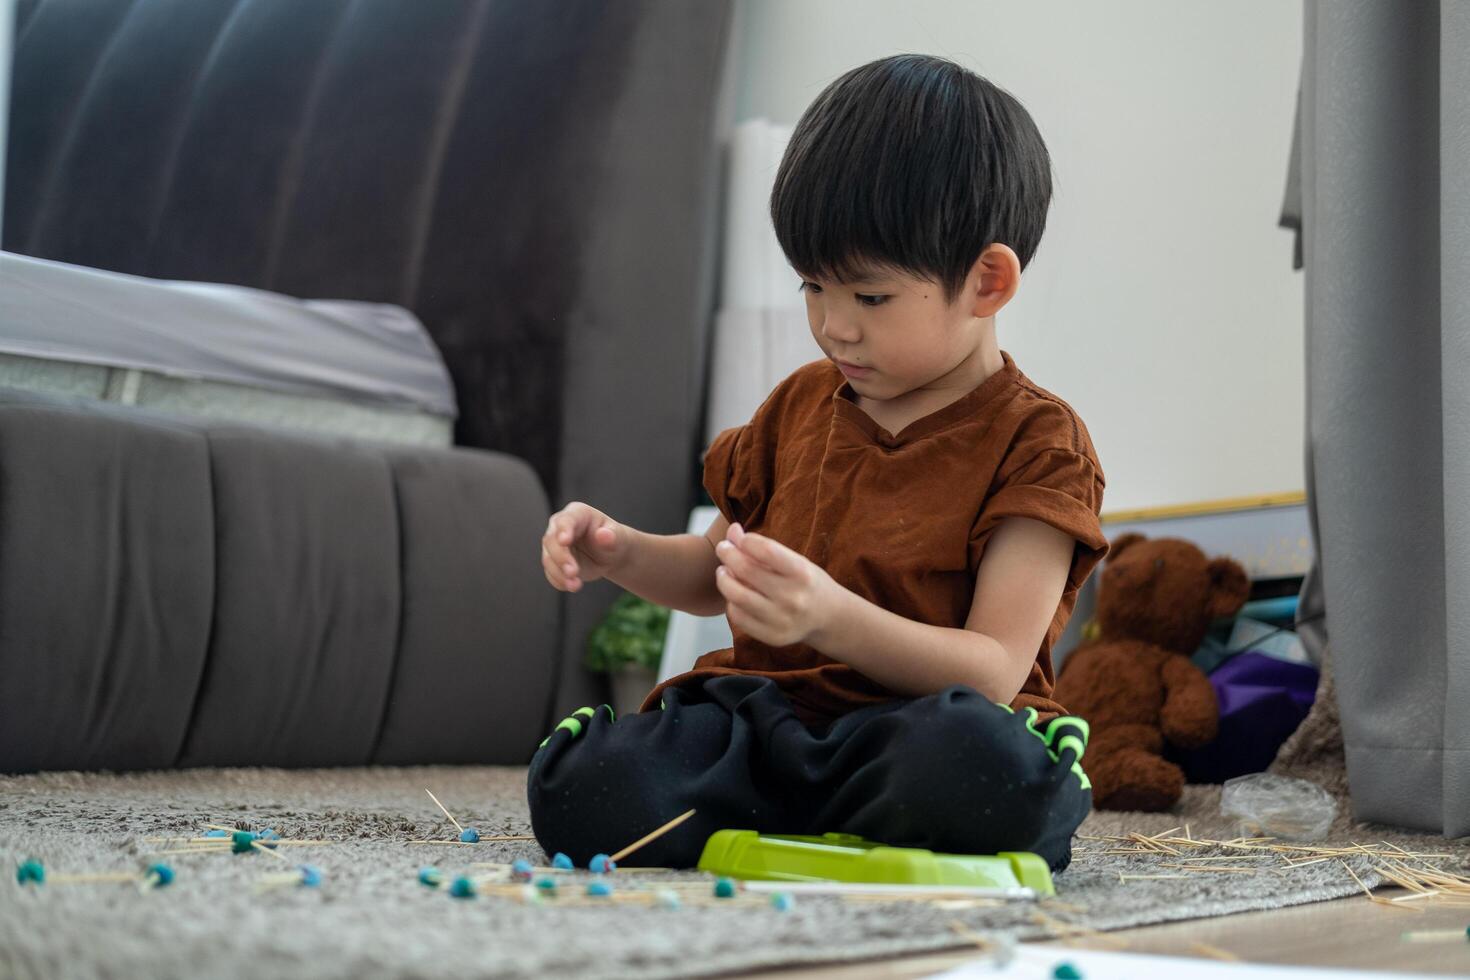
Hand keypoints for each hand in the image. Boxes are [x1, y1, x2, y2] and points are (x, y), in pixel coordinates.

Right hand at [541, 501, 629, 591]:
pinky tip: (572, 586)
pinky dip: (559, 581)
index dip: (564, 530)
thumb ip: (612, 536)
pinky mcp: (554, 562)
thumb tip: (604, 535)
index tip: (564, 541)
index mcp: (577, 513)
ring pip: (548, 559)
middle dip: (560, 558)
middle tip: (573, 572)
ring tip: (575, 585)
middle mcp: (560, 528)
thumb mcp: (618, 537)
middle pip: (551, 541)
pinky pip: (551, 573)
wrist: (610, 555)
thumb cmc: (614, 539)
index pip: (565, 520)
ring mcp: (555, 545)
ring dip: (559, 573)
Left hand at [713, 522, 843, 646]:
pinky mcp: (772, 636)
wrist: (829, 618)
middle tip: (723, 548)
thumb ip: (763, 546)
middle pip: (745, 570)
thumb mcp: (795, 560)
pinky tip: (735, 594)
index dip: (745, 540)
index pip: (765, 550)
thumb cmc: (806, 582)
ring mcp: (781, 620)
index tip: (740, 537)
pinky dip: (731, 601)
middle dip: (728, 554)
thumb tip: (732, 531)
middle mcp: (793, 598)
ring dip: (723, 579)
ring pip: (736, 596)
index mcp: (802, 573)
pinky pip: (738, 616)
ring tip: (724, 571)